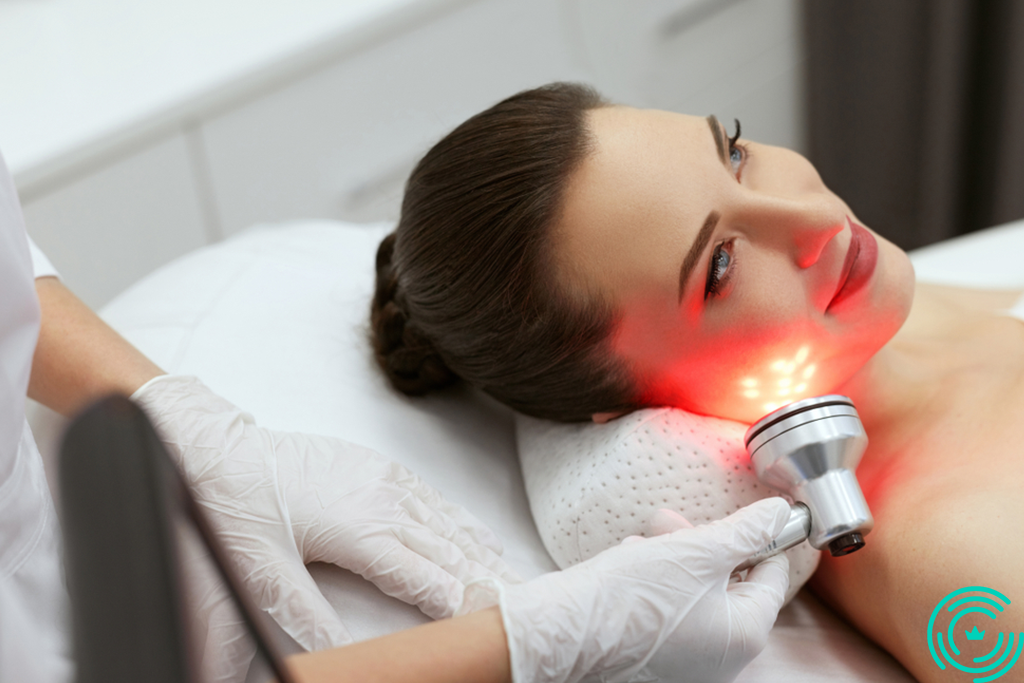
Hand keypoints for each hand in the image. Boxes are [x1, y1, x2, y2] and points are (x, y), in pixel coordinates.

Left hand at [132, 375, 518, 677]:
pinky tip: (474, 533)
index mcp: (363, 533)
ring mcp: (384, 480)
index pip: (429, 580)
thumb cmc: (237, 505)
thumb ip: (309, 616)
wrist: (218, 447)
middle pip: (449, 552)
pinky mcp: (377, 465)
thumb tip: (342, 655)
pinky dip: (459, 520)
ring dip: (481, 551)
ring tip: (512, 574)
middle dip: (487, 580)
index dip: (464, 605)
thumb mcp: (264, 572)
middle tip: (521, 603)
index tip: (497, 622)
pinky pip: (431, 497)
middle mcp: (383, 503)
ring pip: (446, 523)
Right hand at [460, 497, 790, 682]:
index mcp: (745, 635)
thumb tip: (779, 514)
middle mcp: (723, 658)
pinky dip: (655, 583)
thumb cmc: (632, 598)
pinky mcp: (656, 658)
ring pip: (694, 592)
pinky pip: (669, 611)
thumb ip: (744, 530)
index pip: (771, 576)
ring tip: (644, 543)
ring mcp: (688, 662)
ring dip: (673, 558)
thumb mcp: (697, 551)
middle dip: (701, 544)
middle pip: (728, 583)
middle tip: (673, 523)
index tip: (741, 514)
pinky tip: (629, 566)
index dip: (757, 537)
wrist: (567, 631)